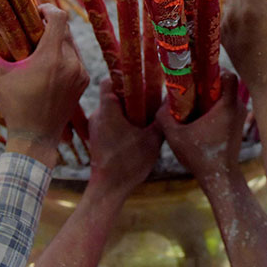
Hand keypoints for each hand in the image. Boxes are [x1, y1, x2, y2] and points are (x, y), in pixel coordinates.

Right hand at [0, 5, 89, 166]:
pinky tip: (50, 66)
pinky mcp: (84, 82)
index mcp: (51, 58)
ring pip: (71, 45)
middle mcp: (71, 63)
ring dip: (57, 42)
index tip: (37, 11)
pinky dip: (64, 57)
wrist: (36, 137)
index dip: (48, 9)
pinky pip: (76, 60)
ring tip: (41, 49)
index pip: (59, 18)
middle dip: (50, 27)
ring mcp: (80, 73)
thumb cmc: (15, 106)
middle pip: (65, 30)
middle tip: (34, 30)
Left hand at [88, 80, 161, 194]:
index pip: (108, 80)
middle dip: (130, 96)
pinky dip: (121, 123)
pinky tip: (135, 133)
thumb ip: (161, 120)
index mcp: (107, 110)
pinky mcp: (96, 138)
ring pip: (112, 109)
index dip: (123, 76)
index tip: (139, 80)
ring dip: (127, 111)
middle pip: (113, 95)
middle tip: (148, 101)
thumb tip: (171, 103)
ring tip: (144, 119)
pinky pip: (109, 122)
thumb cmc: (128, 163)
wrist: (108, 190)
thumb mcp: (152, 140)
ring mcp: (95, 127)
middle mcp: (98, 115)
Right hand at [158, 72, 244, 181]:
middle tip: (191, 86)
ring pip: (226, 94)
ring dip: (211, 94)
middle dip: (208, 81)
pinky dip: (215, 105)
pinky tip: (201, 114)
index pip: (228, 75)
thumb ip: (164, 117)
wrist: (220, 178)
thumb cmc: (199, 157)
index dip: (213, 69)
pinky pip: (228, 105)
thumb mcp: (175, 136)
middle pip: (226, 83)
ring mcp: (240, 116)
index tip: (197, 73)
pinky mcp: (238, 123)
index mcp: (227, 106)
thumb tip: (162, 102)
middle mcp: (238, 108)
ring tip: (194, 101)